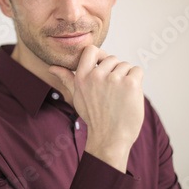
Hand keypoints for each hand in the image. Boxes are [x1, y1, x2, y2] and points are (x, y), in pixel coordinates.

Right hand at [49, 45, 144, 172]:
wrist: (110, 138)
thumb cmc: (94, 117)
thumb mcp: (77, 96)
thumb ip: (66, 78)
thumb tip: (51, 67)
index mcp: (81, 77)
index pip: (91, 50)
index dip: (101, 55)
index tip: (103, 66)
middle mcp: (96, 75)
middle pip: (113, 58)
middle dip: (116, 71)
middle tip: (113, 90)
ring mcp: (114, 79)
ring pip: (126, 66)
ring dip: (127, 77)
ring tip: (121, 95)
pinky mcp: (130, 84)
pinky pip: (137, 71)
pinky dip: (137, 81)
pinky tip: (130, 95)